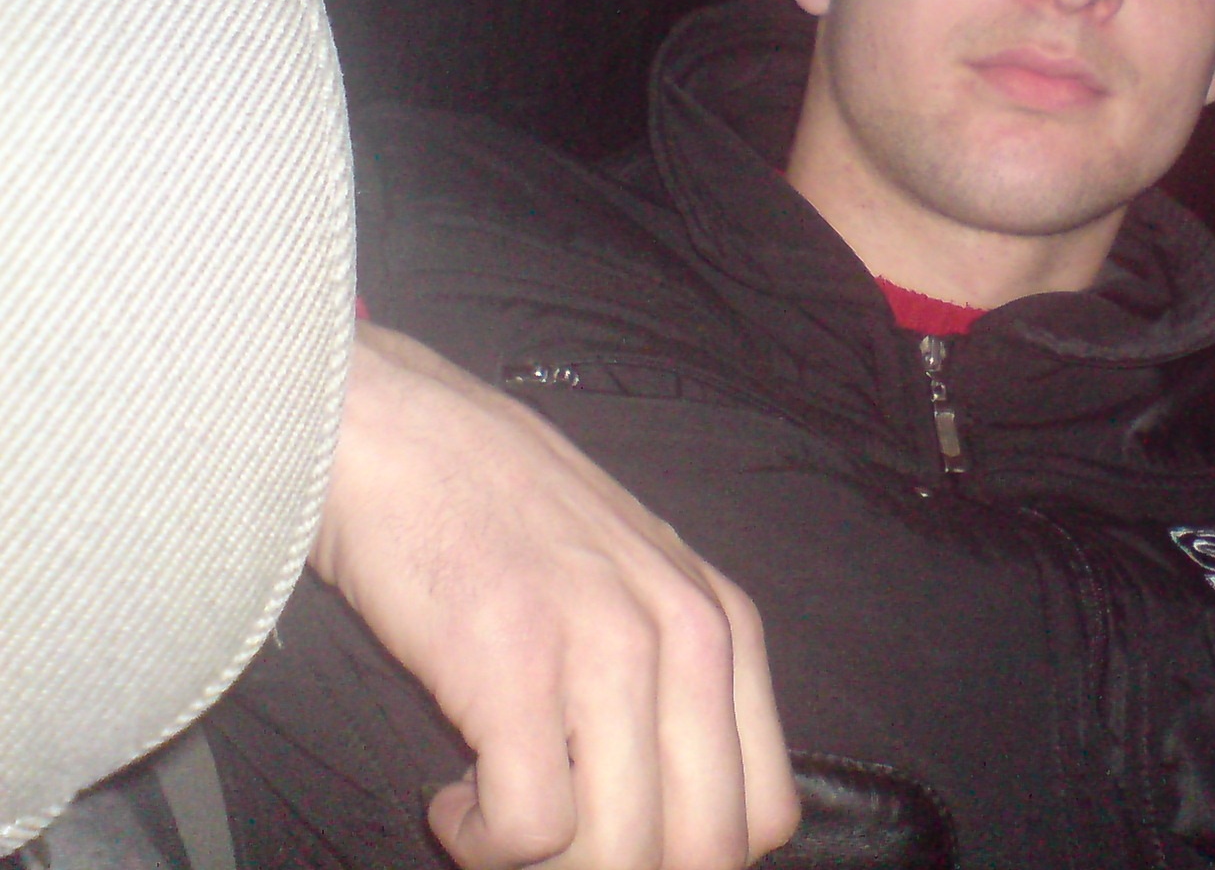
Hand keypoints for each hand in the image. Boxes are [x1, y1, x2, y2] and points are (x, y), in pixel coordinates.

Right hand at [312, 322, 799, 867]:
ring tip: (496, 804)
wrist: (399, 436)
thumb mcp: (638, 584)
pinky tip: (454, 795)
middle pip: (704, 849)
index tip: (613, 829)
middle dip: (624, 869)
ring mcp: (605, 647)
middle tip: (555, 834)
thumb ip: (680, 681)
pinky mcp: (515, 665)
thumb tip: (686, 826)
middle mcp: (687, 636)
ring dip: (548, 862)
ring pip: (622, 853)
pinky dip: (484, 843)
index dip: (688, 852)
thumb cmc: (504, 520)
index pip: (766, 811)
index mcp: (726, 625)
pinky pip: (532, 828)